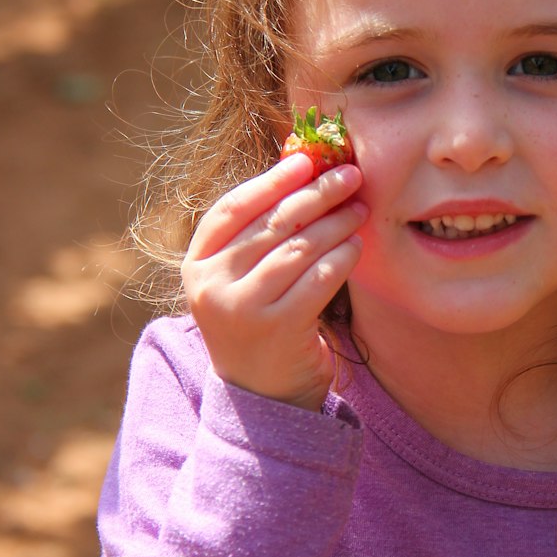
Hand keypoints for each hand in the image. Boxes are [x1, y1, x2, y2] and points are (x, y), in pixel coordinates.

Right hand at [182, 154, 366, 409]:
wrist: (264, 397)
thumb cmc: (261, 323)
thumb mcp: (244, 279)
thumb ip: (260, 235)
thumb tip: (302, 171)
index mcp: (197, 265)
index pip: (231, 208)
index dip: (270, 180)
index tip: (306, 160)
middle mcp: (212, 285)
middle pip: (270, 224)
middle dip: (316, 195)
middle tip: (350, 177)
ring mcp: (242, 307)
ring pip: (297, 248)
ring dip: (335, 223)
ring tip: (359, 210)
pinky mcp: (277, 327)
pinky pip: (318, 279)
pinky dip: (342, 258)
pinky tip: (357, 246)